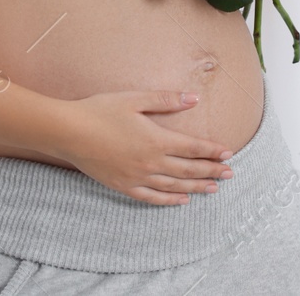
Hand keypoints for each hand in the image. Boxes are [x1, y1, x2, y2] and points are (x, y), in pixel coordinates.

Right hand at [58, 90, 235, 205]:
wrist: (69, 132)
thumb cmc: (101, 110)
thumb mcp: (135, 99)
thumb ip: (166, 100)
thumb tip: (194, 99)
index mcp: (156, 139)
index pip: (192, 148)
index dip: (212, 151)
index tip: (228, 153)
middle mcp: (150, 162)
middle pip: (188, 170)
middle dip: (211, 170)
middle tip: (230, 173)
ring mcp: (137, 177)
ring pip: (174, 186)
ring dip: (196, 187)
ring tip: (214, 188)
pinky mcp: (123, 186)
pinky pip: (152, 198)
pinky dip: (169, 201)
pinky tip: (182, 201)